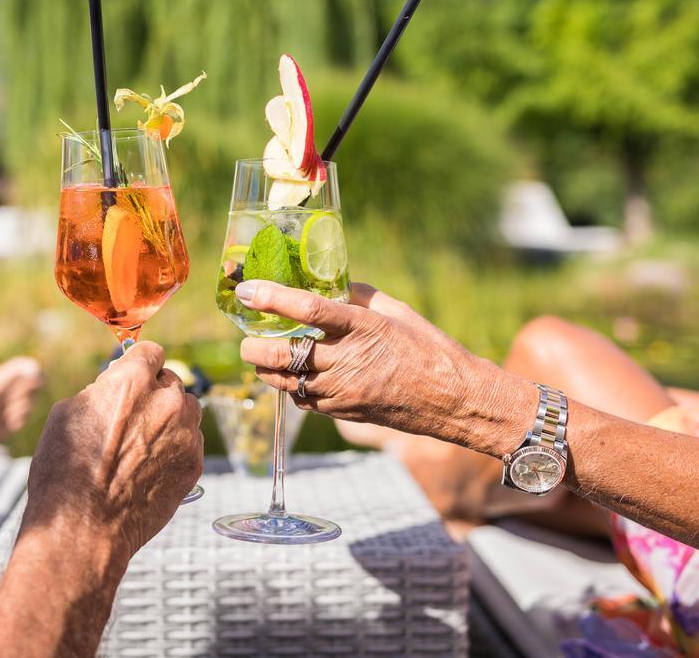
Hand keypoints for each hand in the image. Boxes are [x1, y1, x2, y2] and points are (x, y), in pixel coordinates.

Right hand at [20, 341, 202, 567]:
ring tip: (141, 446)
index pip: (151, 352)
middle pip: (171, 381)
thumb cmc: (65, 473)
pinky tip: (149, 468)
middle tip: (131, 419)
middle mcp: (166, 402)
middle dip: (154, 394)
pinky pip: (191, 442)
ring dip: (170, 420)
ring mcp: (186, 435)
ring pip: (187, 411)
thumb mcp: (68, 413)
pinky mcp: (194, 465)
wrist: (83, 529)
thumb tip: (116, 384)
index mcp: (132, 381)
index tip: (134, 376)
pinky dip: (175, 449)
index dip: (139, 364)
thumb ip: (102, 390)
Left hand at [235, 280, 521, 441]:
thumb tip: (327, 286)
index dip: (272, 298)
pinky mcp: (343, 413)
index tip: (247, 290)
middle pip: (284, 354)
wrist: (453, 400)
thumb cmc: (428, 348)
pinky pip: (302, 401)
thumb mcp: (395, 311)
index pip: (307, 310)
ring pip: (286, 382)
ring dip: (265, 368)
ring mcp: (343, 391)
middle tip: (245, 336)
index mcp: (363, 328)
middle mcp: (348, 361)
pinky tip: (290, 375)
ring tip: (259, 355)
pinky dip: (289, 386)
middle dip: (254, 345)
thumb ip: (357, 295)